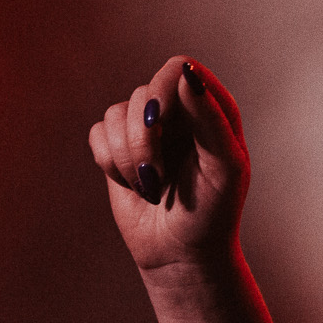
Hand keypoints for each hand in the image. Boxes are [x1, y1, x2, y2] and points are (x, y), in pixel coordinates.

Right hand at [88, 55, 249, 273]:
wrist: (181, 253)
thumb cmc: (213, 212)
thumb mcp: (224, 167)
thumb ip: (211, 119)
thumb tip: (187, 74)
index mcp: (212, 109)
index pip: (179, 69)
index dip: (164, 90)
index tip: (162, 123)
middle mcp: (179, 112)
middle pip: (144, 92)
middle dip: (143, 137)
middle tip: (157, 173)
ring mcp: (148, 128)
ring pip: (116, 113)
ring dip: (129, 157)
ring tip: (152, 186)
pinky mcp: (118, 147)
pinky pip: (97, 134)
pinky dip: (111, 163)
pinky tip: (135, 185)